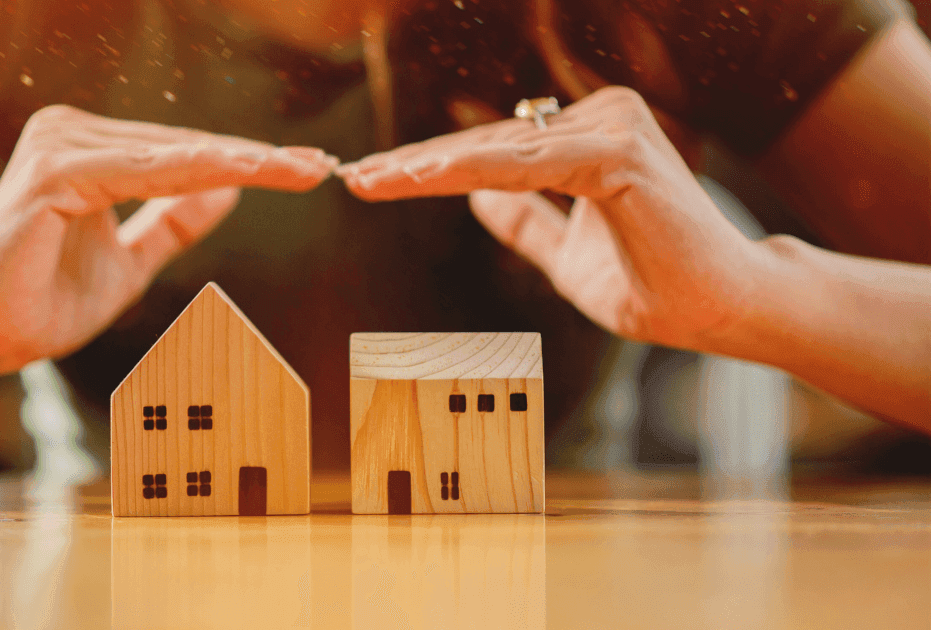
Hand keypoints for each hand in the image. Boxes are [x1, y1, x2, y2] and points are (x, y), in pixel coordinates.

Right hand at [0, 104, 336, 368]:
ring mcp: (58, 146)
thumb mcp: (129, 263)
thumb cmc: (42, 302)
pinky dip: (191, 173)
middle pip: (186, 148)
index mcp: (89, 150)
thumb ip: (172, 224)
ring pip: (172, 155)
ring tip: (301, 170)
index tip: (310, 170)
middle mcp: (70, 133)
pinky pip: (140, 172)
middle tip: (324, 166)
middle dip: (258, 160)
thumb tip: (229, 193)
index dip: (249, 165)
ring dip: (239, 162)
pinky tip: (239, 173)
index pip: (184, 156)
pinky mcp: (51, 172)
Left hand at [337, 86, 763, 350]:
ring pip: (497, 151)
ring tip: (369, 181)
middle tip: (353, 177)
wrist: (723, 313)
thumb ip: (526, 224)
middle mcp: (601, 117)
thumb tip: (474, 199)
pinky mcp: (617, 152)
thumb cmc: (655, 287)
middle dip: (415, 166)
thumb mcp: (567, 257)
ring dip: (428, 169)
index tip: (373, 181)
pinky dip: (472, 171)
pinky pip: (525, 164)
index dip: (431, 169)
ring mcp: (612, 127)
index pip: (495, 152)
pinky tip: (423, 179)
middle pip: (487, 144)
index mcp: (589, 137)